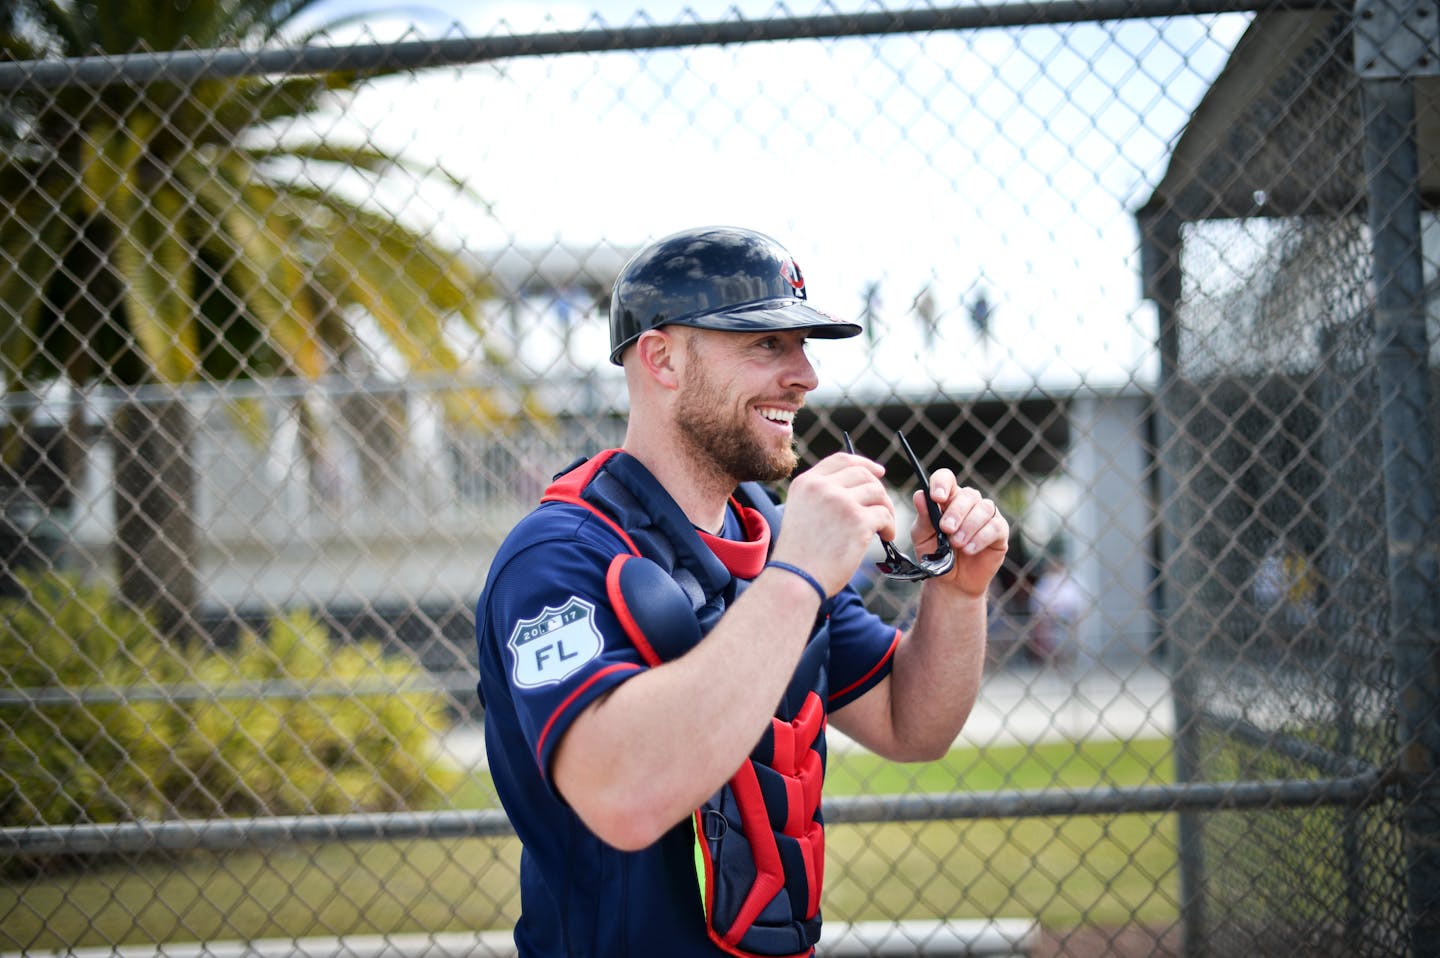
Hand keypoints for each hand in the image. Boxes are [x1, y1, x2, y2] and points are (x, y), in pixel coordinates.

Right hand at [768, 452, 895, 595]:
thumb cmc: (800, 555)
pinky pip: (884, 515)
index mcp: (806, 483)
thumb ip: (821, 497)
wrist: (796, 579)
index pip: (841, 460)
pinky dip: (890, 526)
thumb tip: (858, 489)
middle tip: (883, 509)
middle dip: (878, 490)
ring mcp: (841, 502)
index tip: (879, 471)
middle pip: (863, 474)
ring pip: (877, 493)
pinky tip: (886, 537)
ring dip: (886, 510)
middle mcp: (822, 487)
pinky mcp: (857, 520)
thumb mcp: (802, 513)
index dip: (864, 463)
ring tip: (884, 527)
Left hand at [912, 469, 1008, 597]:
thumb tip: (920, 496)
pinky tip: (969, 549)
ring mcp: (986, 516)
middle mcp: (969, 503)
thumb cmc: (935, 554)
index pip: (946, 478)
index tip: (937, 498)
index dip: (942, 483)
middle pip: (968, 494)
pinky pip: (995, 526)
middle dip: (956, 512)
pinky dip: (981, 538)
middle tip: (946, 529)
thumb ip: (923, 517)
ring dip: (969, 526)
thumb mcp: (922, 537)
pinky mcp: (1000, 532)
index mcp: (947, 499)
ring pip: (984, 508)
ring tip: (957, 544)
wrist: (950, 582)